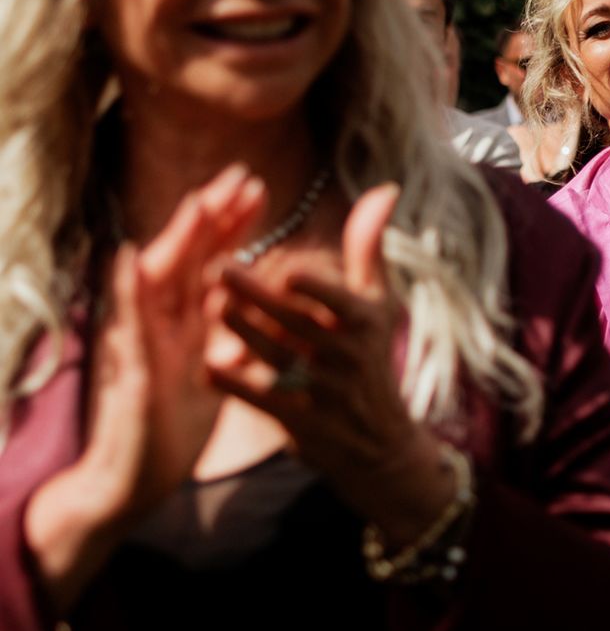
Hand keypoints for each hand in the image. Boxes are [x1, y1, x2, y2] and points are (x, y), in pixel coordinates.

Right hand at [24, 167, 265, 606]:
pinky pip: (129, 326)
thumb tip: (251, 304)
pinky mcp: (131, 371)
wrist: (134, 478)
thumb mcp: (211, 370)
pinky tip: (132, 258)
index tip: (259, 187)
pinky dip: (129, 290)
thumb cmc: (172, 425)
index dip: (232, 225)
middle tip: (243, 175)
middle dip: (213, 216)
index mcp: (186, 323)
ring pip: (158, 280)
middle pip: (188, 258)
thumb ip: (226, 334)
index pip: (211, 261)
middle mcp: (161, 324)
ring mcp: (142, 342)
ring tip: (199, 201)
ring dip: (178, 239)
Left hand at [209, 185, 452, 547]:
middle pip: (295, 322)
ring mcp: (320, 390)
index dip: (317, 289)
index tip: (291, 271)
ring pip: (273, 356)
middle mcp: (344, 356)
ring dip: (240, 333)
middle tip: (219, 269)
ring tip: (209, 307)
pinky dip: (233, 385)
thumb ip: (369, 247)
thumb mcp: (378, 303)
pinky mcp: (295, 420)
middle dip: (257, 298)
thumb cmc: (371, 356)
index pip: (340, 302)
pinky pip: (259, 400)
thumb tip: (383, 189)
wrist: (377, 441)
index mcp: (364, 323)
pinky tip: (205, 367)